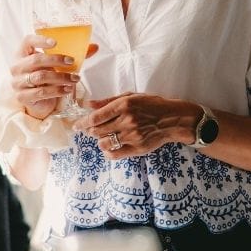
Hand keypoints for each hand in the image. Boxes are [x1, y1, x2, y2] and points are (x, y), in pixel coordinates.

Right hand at [11, 34, 97, 119]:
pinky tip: (68, 89)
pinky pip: (41, 93)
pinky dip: (57, 90)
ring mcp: (18, 82)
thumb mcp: (56, 64)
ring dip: (61, 77)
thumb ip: (73, 54)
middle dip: (56, 60)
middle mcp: (17, 66)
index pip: (27, 41)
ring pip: (40, 77)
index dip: (40, 40)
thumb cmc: (46, 76)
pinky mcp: (22, 97)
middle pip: (36, 60)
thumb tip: (95, 46)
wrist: (37, 100)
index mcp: (22, 53)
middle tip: (72, 62)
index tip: (56, 42)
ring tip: (75, 79)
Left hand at [75, 93, 197, 156]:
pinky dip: (108, 152)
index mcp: (124, 105)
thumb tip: (89, 104)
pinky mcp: (137, 148)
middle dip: (89, 131)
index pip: (96, 117)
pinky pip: (114, 154)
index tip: (77, 126)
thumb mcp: (131, 96)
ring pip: (104, 143)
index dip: (82, 123)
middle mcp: (127, 121)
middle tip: (88, 130)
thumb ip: (109, 101)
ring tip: (102, 137)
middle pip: (97, 131)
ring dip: (99, 141)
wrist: (173, 119)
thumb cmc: (152, 105)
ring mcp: (132, 136)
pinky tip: (110, 147)